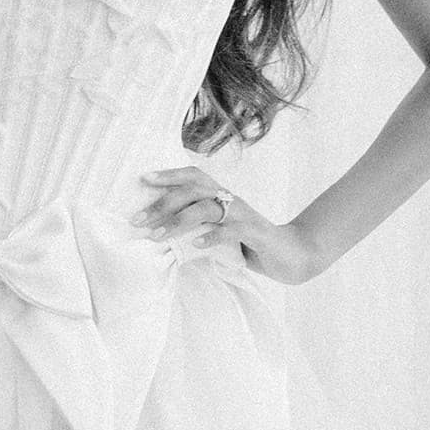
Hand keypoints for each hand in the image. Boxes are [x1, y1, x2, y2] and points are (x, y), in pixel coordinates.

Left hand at [133, 169, 318, 283]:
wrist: (290, 255)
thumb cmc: (249, 244)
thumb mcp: (219, 231)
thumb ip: (197, 226)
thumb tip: (160, 230)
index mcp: (221, 196)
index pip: (193, 176)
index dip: (169, 174)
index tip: (143, 179)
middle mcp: (230, 199)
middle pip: (193, 190)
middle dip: (163, 203)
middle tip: (138, 220)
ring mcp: (243, 214)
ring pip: (206, 208)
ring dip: (178, 221)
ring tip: (157, 236)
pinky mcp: (255, 232)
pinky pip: (230, 230)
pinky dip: (211, 236)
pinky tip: (194, 245)